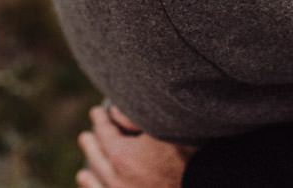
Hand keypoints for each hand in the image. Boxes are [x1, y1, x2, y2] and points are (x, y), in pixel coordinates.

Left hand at [77, 104, 192, 187]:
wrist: (210, 183)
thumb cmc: (190, 157)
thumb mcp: (164, 127)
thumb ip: (135, 118)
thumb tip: (114, 112)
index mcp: (122, 158)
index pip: (105, 134)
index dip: (100, 121)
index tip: (97, 113)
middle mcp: (119, 183)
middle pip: (99, 161)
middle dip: (92, 147)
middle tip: (85, 137)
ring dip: (91, 179)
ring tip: (83, 174)